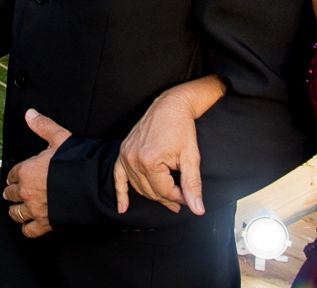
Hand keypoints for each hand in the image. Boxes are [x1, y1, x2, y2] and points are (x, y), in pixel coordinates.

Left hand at [1, 109, 71, 238]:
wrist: (94, 185)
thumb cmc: (77, 161)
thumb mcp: (60, 138)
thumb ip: (43, 126)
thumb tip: (29, 113)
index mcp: (27, 170)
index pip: (12, 174)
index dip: (15, 174)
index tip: (17, 176)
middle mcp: (27, 191)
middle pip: (11, 193)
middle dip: (13, 192)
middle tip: (15, 191)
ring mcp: (35, 208)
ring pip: (16, 213)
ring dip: (16, 210)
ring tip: (18, 207)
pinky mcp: (45, 223)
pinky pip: (28, 230)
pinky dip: (27, 228)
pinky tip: (29, 223)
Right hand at [114, 92, 203, 214]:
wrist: (170, 106)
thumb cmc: (182, 129)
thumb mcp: (191, 157)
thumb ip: (193, 185)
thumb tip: (197, 209)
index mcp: (150, 162)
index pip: (164, 192)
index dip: (179, 198)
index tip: (190, 197)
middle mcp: (134, 159)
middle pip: (151, 191)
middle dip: (168, 198)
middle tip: (183, 200)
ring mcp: (126, 155)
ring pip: (139, 187)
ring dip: (153, 195)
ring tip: (168, 199)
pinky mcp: (124, 151)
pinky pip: (118, 176)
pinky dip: (120, 193)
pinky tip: (122, 207)